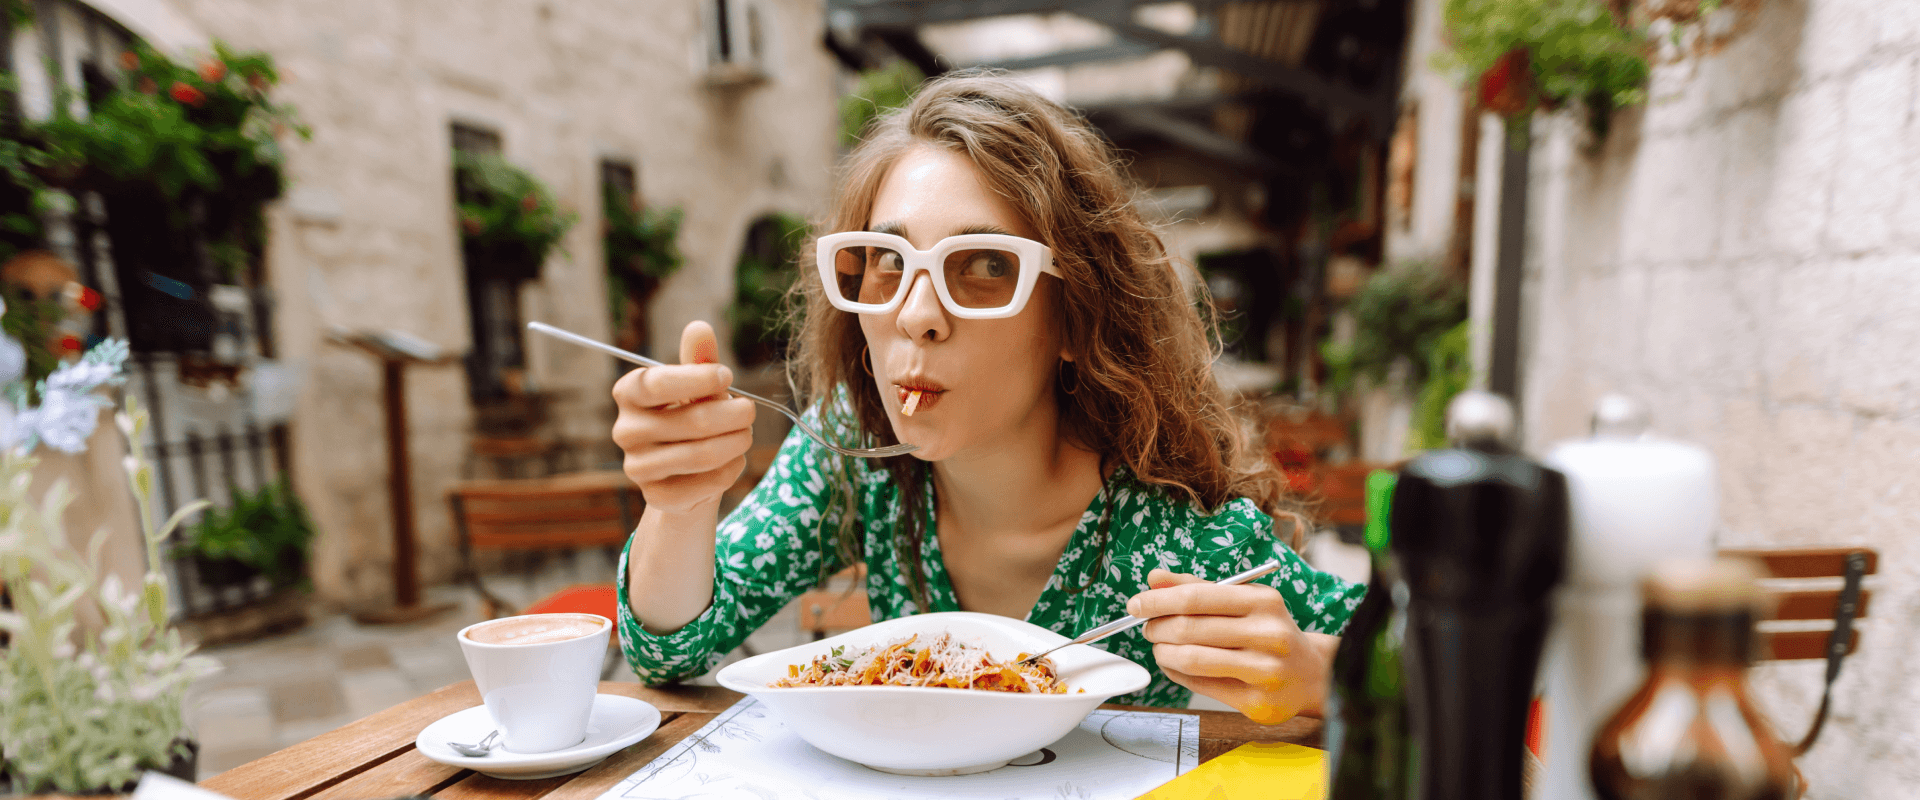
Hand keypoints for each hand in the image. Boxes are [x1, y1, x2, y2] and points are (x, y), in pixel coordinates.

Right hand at [610, 321, 754, 513]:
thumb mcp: (698, 385)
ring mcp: (637, 467)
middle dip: (734, 415)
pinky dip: (730, 470)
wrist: (686, 471)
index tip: (726, 376)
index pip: (658, 383)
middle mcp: (625, 430)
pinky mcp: (656, 497)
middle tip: (749, 412)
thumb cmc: (691, 415)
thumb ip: (700, 359)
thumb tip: (700, 327)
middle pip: (693, 421)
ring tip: (744, 435)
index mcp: (629, 393)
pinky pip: (707, 483)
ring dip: (737, 443)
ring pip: (703, 454)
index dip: (698, 379)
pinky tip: (733, 461)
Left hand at [1128, 568, 1336, 724]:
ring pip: (1192, 659)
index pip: (1196, 597)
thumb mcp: (1242, 601)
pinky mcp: (1257, 701)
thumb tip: (1154, 578)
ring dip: (1164, 653)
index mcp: (1263, 602)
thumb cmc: (1267, 631)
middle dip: (1158, 628)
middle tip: (1149, 628)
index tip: (1136, 604)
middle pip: (1190, 629)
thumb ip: (1198, 588)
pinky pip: (1201, 685)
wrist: (1310, 674)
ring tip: (1160, 648)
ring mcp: (1265, 671)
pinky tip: (1175, 667)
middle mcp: (1268, 635)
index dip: (1159, 601)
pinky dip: (1178, 674)